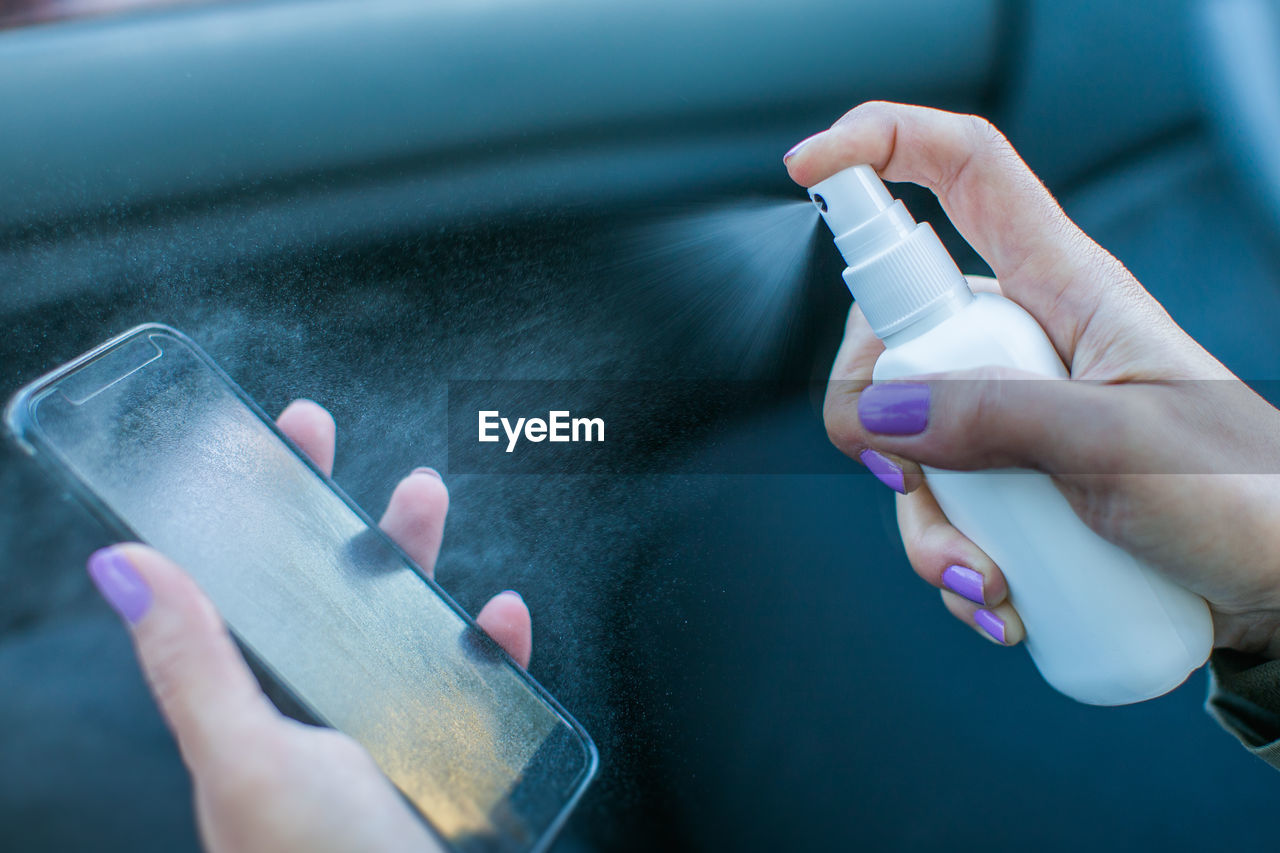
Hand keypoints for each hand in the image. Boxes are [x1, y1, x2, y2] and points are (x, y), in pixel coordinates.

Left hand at [85, 399, 531, 852]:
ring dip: (412, 561)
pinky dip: (491, 649)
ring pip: (399, 629)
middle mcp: (316, 723)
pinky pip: (476, 691)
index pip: (237, 593)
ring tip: (427, 494)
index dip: (242, 514)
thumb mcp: (250, 763)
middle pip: (317, 595)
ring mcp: (387, 744)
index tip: (254, 443)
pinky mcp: (453, 767)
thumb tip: (122, 564)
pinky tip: (501, 619)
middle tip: (327, 439)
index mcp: (255, 716)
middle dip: (323, 512)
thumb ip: (194, 665)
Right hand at [786, 102, 1279, 657]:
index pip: (966, 172)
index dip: (884, 145)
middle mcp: (1025, 340)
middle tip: (906, 479)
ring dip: (925, 524)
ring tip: (988, 580)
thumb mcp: (1119, 448)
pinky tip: (998, 600)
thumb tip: (877, 410)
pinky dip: (949, 560)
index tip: (809, 167)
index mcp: (1065, 287)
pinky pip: (937, 504)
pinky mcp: (1010, 480)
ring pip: (906, 437)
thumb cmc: (1243, 499)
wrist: (1279, 590)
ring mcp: (1011, 412)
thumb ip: (996, 417)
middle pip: (896, 327)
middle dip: (875, 416)